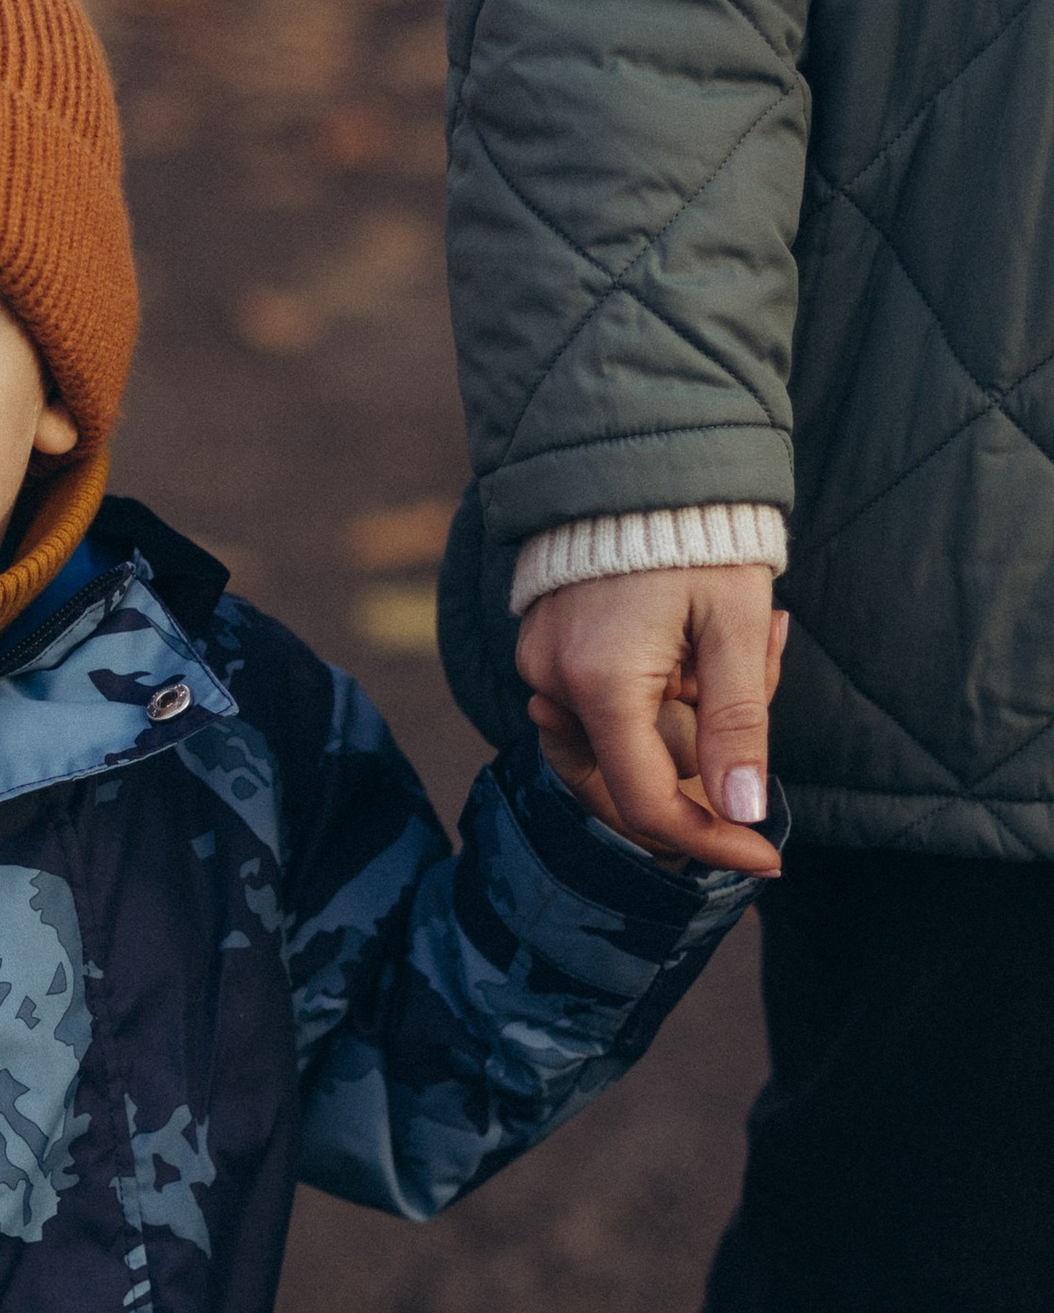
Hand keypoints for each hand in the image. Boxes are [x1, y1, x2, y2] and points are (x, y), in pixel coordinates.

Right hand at [516, 564, 789, 878]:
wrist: (635, 456)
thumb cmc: (694, 533)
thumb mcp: (734, 626)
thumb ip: (738, 723)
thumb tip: (744, 813)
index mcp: (602, 684)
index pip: (649, 802)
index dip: (712, 840)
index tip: (770, 857)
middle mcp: (555, 686)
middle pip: (638, 775)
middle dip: (711, 752)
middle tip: (765, 664)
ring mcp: (542, 669)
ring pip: (625, 742)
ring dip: (689, 718)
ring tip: (736, 639)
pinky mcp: (543, 651)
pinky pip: (605, 707)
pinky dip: (659, 696)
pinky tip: (693, 644)